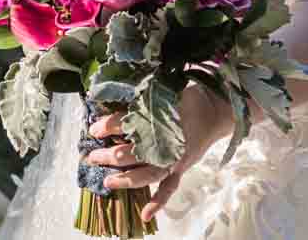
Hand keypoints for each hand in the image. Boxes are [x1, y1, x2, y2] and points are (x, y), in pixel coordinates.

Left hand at [84, 84, 227, 223]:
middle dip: (109, 156)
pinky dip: (158, 202)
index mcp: (158, 121)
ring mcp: (173, 159)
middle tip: (92, 157)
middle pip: (132, 153)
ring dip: (125, 179)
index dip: (108, 126)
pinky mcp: (180, 169)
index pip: (127, 123)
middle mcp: (164, 144)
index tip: (93, 129)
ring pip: (146, 174)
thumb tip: (113, 95)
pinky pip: (169, 188)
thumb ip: (142, 98)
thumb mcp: (163, 92)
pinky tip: (145, 215)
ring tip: (107, 182)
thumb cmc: (186, 99)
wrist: (214, 111)